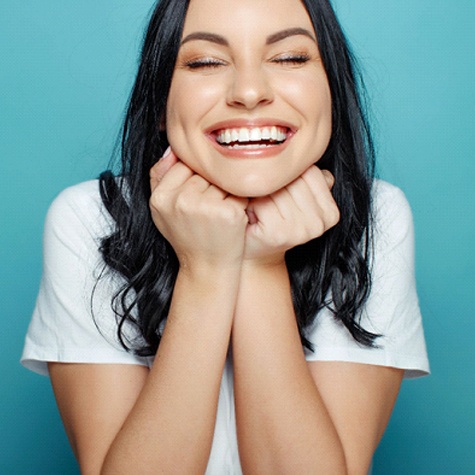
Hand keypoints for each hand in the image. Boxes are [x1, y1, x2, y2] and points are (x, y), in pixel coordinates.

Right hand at [150, 148, 248, 268]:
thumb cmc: (187, 236)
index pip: (183, 164)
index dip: (194, 179)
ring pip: (222, 179)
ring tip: (218, 215)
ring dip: (225, 192)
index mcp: (161, 197)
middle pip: (204, 171)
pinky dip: (240, 203)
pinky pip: (239, 192)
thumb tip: (172, 147)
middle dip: (210, 185)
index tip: (197, 197)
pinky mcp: (228, 213)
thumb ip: (160, 176)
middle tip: (208, 210)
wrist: (206, 268)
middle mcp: (181, 200)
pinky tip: (231, 219)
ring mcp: (205, 206)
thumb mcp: (162, 209)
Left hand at [244, 165, 339, 264]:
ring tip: (259, 206)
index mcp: (331, 212)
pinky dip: (252, 204)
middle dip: (273, 184)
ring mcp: (303, 230)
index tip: (279, 190)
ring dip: (261, 193)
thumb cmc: (271, 220)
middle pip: (293, 179)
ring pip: (277, 189)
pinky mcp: (280, 233)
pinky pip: (263, 201)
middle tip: (264, 199)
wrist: (255, 252)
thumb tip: (315, 150)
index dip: (287, 176)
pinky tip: (253, 215)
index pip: (310, 171)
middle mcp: (321, 222)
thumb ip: (309, 178)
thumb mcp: (296, 197)